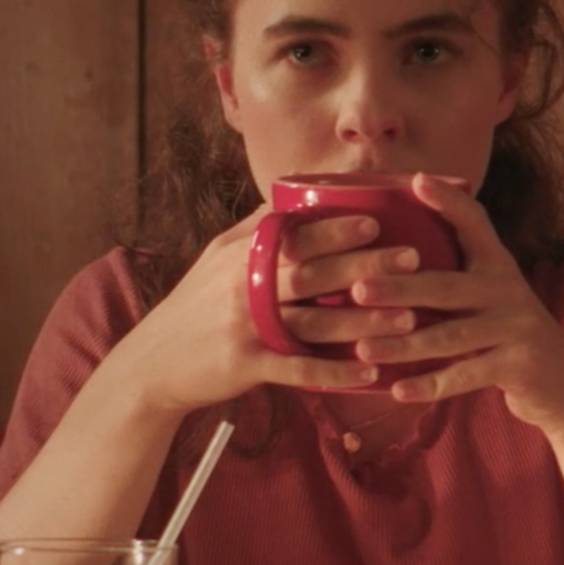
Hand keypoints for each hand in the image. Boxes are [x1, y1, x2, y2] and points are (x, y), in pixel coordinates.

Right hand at [117, 210, 405, 413]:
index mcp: (241, 257)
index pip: (293, 235)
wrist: (151, 365)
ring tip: (409, 317)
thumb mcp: (215, 259)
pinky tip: (370, 374)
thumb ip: (255, 227)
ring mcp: (245, 327)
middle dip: (364, 264)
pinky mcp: (246, 365)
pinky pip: (298, 369)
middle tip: (411, 258)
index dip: (334, 228)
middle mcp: (243, 287)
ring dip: (364, 320)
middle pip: (311, 273)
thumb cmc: (194, 307)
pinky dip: (335, 372)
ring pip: (314, 321)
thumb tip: (290, 190)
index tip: (376, 220)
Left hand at [345, 174, 563, 430]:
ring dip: (403, 344)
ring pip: (451, 336)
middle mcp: (509, 291)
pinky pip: (466, 376)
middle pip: (447, 286)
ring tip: (362, 349)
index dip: (448, 201)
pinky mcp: (520, 365)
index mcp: (498, 267)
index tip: (416, 180)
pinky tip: (396, 390)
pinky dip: (430, 385)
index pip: (476, 223)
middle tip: (357, 289)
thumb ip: (452, 277)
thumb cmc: (506, 335)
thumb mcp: (490, 297)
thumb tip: (384, 260)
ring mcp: (517, 328)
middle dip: (400, 288)